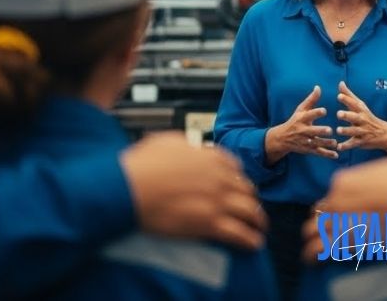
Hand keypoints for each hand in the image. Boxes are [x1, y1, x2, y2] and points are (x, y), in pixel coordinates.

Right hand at [119, 131, 266, 249]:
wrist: (127, 188)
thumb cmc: (140, 165)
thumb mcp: (165, 142)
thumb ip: (184, 144)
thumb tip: (189, 148)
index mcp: (210, 157)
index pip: (235, 168)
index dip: (237, 179)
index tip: (236, 187)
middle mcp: (219, 177)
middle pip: (247, 190)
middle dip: (251, 200)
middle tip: (251, 209)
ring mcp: (216, 200)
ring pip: (250, 211)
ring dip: (258, 220)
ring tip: (259, 228)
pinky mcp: (209, 223)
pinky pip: (239, 234)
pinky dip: (250, 240)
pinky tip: (254, 244)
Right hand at [265, 86, 337, 161]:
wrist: (283, 138)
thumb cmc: (295, 120)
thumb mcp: (301, 109)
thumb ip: (311, 99)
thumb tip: (318, 87)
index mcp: (302, 119)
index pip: (309, 115)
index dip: (316, 113)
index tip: (324, 110)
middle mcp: (303, 130)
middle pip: (312, 131)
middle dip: (320, 131)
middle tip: (329, 130)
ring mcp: (306, 141)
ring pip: (316, 143)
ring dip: (326, 143)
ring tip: (335, 143)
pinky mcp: (308, 150)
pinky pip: (318, 152)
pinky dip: (327, 154)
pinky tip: (336, 155)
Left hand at [301, 157, 386, 261]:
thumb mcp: (386, 169)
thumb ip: (373, 177)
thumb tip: (378, 182)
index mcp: (343, 182)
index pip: (331, 195)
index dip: (337, 205)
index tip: (345, 213)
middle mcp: (335, 200)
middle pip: (319, 212)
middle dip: (321, 220)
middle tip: (325, 230)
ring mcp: (335, 220)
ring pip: (312, 230)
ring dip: (313, 238)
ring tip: (311, 250)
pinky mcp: (340, 240)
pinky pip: (316, 249)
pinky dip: (311, 256)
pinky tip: (312, 261)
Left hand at [335, 81, 386, 151]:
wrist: (384, 133)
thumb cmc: (368, 117)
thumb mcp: (360, 105)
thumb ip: (349, 95)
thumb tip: (340, 83)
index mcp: (361, 110)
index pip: (354, 103)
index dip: (347, 100)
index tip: (339, 96)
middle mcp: (362, 120)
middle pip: (354, 117)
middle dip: (347, 115)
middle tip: (339, 114)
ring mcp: (362, 131)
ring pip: (354, 131)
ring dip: (346, 130)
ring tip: (338, 130)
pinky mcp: (361, 141)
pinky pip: (353, 144)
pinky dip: (346, 146)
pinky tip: (339, 147)